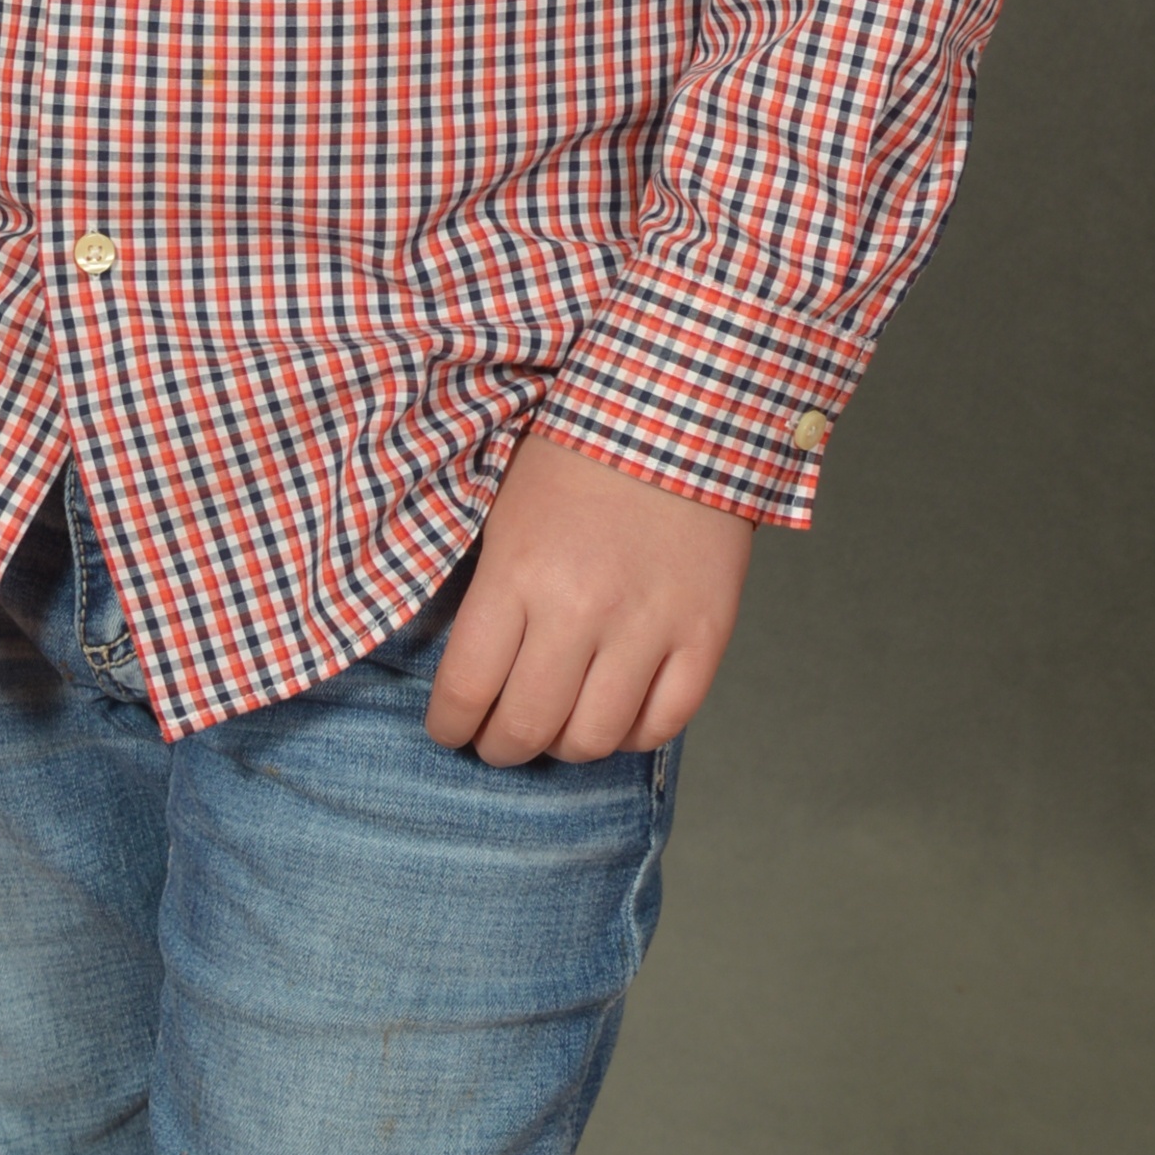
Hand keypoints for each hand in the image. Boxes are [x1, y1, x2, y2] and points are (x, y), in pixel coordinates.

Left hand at [425, 429, 754, 765]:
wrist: (679, 407)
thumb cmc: (578, 448)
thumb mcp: (504, 503)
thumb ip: (487, 584)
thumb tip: (464, 664)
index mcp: (518, 572)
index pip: (467, 688)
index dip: (449, 724)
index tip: (448, 727)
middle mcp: (580, 610)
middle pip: (525, 728)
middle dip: (499, 746)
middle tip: (497, 738)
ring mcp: (648, 626)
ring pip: (593, 740)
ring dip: (564, 746)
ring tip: (556, 725)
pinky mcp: (705, 634)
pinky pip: (663, 724)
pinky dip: (632, 733)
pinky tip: (616, 711)